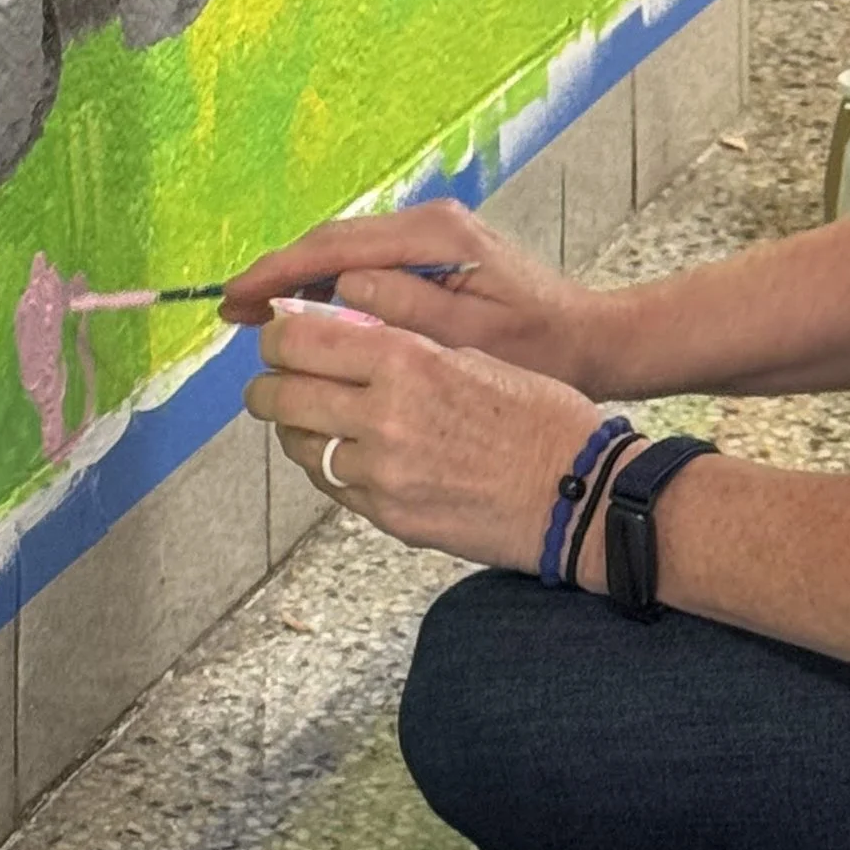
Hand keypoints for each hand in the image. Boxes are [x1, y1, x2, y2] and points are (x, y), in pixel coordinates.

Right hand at [222, 200, 613, 392]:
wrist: (593, 339)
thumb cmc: (541, 348)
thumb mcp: (474, 338)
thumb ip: (407, 309)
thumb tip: (341, 288)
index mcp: (434, 235)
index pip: (337, 246)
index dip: (280, 272)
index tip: (238, 297)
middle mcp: (426, 222)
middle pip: (332, 240)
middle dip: (279, 274)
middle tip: (233, 311)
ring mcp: (428, 234)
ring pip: (344, 250)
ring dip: (300, 281)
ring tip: (256, 315)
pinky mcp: (431, 253)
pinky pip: (365, 262)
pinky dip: (329, 285)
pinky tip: (308, 313)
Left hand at [245, 295, 603, 576]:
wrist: (582, 493)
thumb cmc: (536, 413)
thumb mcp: (467, 352)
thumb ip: (399, 345)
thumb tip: (340, 332)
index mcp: (404, 359)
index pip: (299, 340)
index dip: (275, 335)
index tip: (276, 334)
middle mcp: (384, 415)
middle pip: (280, 394)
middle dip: (267, 386)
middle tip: (272, 381)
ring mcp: (384, 473)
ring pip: (300, 446)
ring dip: (297, 429)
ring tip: (311, 419)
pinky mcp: (391, 517)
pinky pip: (333, 487)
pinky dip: (329, 467)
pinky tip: (348, 455)